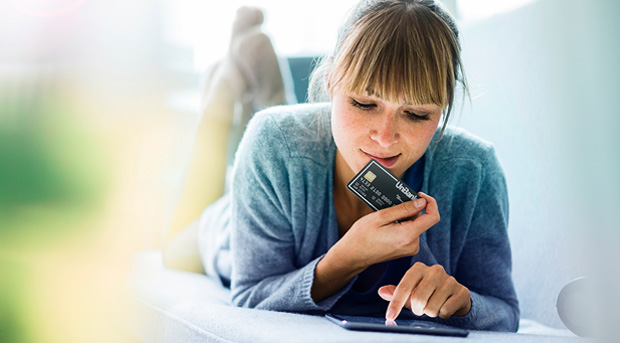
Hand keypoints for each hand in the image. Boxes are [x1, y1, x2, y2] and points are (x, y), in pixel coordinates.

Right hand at [311, 192, 438, 302]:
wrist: (352, 255)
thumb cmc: (362, 236)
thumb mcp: (381, 216)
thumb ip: (403, 209)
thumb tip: (421, 202)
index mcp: (407, 236)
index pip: (432, 217)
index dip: (430, 202)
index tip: (419, 194)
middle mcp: (412, 245)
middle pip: (422, 219)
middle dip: (410, 209)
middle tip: (393, 204)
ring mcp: (409, 249)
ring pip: (415, 225)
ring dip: (404, 217)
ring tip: (386, 217)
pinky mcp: (405, 249)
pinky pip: (410, 232)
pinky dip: (402, 224)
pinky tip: (387, 224)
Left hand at [378, 262, 471, 319]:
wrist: (455, 295)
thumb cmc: (428, 293)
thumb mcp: (410, 292)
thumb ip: (396, 292)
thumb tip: (382, 292)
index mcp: (419, 268)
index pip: (404, 287)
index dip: (396, 304)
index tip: (390, 316)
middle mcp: (435, 270)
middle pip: (418, 299)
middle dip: (417, 310)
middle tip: (421, 309)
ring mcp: (450, 280)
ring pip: (432, 308)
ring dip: (430, 313)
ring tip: (434, 306)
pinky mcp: (462, 291)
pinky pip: (445, 311)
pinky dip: (443, 315)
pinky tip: (445, 307)